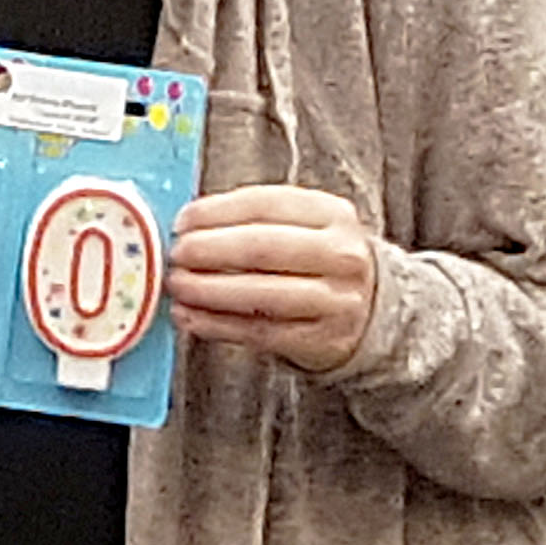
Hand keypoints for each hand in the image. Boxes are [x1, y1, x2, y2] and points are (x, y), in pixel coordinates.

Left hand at [172, 183, 379, 373]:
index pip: (262, 204)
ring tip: (176, 285)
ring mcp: (336, 301)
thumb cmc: (315, 260)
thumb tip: (185, 226)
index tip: (180, 222)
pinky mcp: (321, 340)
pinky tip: (189, 317)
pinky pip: (258, 332)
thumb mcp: (300, 225)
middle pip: (260, 248)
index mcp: (332, 214)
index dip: (212, 212)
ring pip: (259, 294)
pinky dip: (215, 324)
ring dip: (206, 290)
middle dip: (206, 250)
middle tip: (175, 254)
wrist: (370, 310)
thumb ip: (250, 219)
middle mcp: (341, 255)